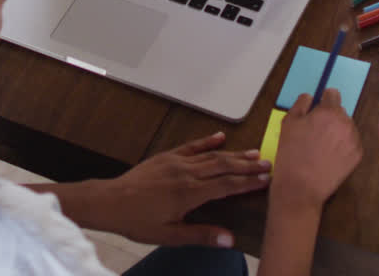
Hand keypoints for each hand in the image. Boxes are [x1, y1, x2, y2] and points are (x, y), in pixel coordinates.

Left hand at [96, 131, 269, 246]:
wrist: (110, 202)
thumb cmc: (137, 221)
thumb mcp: (169, 235)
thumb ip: (201, 235)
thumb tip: (229, 240)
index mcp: (189, 193)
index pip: (227, 185)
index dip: (248, 182)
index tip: (266, 179)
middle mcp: (186, 173)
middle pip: (224, 166)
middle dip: (248, 165)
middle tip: (268, 163)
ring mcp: (176, 162)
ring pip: (211, 155)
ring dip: (234, 153)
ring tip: (254, 152)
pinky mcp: (166, 156)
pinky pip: (191, 146)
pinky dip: (207, 141)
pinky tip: (220, 137)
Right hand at [270, 89, 362, 210]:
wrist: (301, 186)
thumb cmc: (292, 154)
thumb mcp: (288, 122)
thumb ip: (301, 104)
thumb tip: (310, 97)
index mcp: (329, 112)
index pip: (333, 94)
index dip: (323, 100)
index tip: (317, 109)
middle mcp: (345, 123)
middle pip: (340, 111)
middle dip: (329, 117)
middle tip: (315, 132)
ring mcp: (354, 140)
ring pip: (346, 127)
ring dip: (337, 131)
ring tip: (321, 146)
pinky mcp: (357, 155)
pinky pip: (351, 143)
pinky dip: (343, 146)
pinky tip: (329, 155)